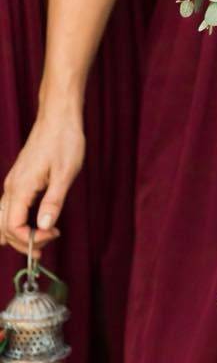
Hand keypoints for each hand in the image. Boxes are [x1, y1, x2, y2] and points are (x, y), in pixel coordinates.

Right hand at [1, 105, 83, 256]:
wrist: (58, 119)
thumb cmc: (64, 142)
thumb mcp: (65, 174)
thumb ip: (53, 201)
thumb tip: (44, 226)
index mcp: (20, 188)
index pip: (12, 227)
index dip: (30, 238)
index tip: (53, 234)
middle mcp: (11, 188)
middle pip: (1, 228)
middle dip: (21, 241)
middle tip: (45, 243)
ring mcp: (13, 184)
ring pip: (2, 219)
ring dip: (18, 233)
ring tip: (43, 236)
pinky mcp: (19, 181)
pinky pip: (10, 208)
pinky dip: (19, 221)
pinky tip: (39, 221)